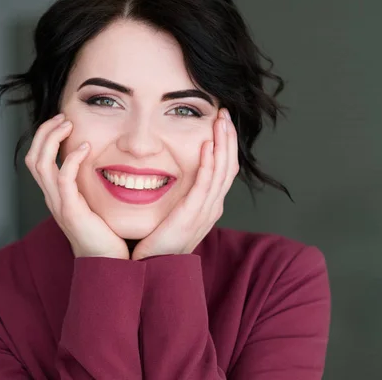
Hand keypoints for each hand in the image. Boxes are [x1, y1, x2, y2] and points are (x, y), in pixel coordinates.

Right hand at [25, 113, 128, 259]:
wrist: (106, 263)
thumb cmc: (104, 233)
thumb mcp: (93, 203)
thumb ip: (90, 185)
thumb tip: (102, 163)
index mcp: (55, 194)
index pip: (37, 159)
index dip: (45, 137)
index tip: (62, 121)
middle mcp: (51, 197)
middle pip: (33, 157)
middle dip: (44, 132)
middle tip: (63, 117)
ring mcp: (58, 204)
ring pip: (40, 164)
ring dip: (52, 139)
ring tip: (68, 124)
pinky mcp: (70, 210)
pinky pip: (63, 178)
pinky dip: (71, 159)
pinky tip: (85, 147)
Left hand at [131, 108, 238, 260]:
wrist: (152, 268)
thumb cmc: (157, 241)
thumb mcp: (174, 214)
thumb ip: (180, 196)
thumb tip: (174, 175)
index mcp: (208, 206)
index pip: (224, 169)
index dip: (225, 145)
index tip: (221, 123)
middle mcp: (212, 207)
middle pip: (229, 166)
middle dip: (228, 138)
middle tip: (225, 114)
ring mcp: (205, 212)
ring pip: (221, 171)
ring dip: (222, 144)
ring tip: (220, 121)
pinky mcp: (192, 215)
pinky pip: (205, 184)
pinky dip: (209, 163)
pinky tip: (207, 145)